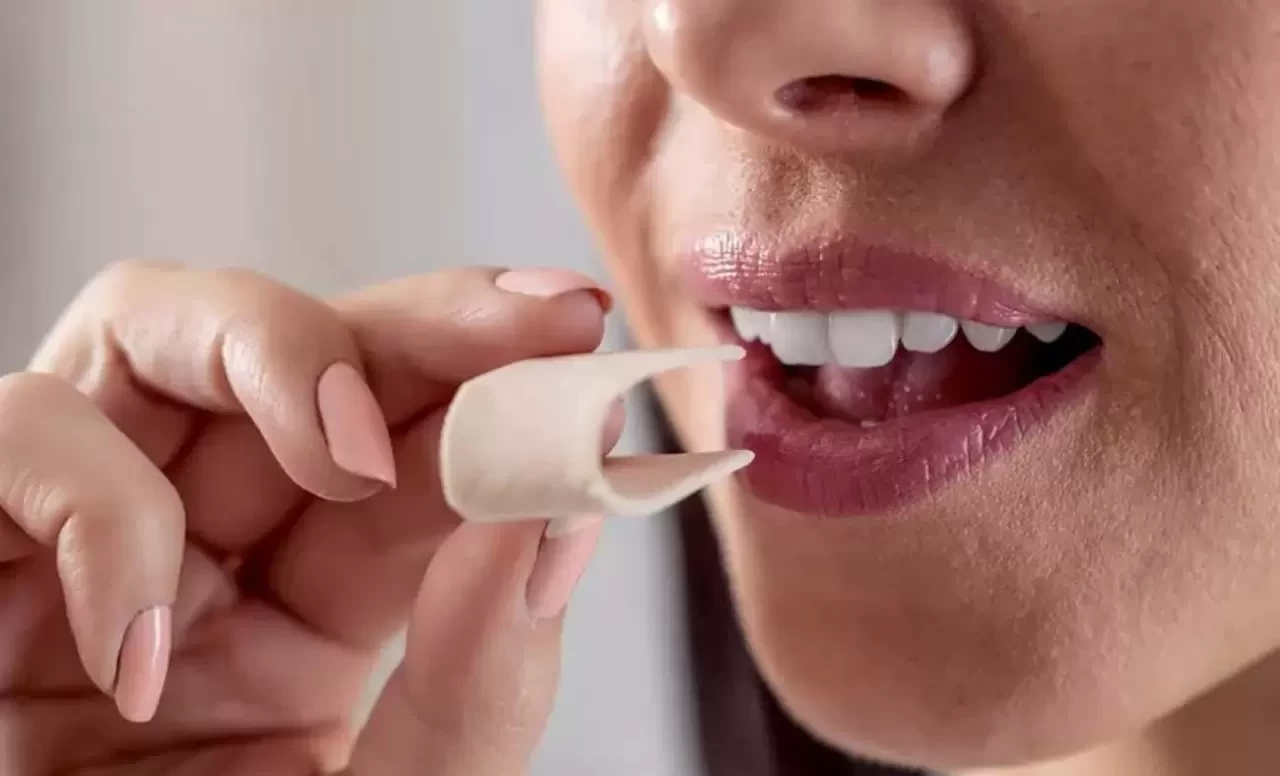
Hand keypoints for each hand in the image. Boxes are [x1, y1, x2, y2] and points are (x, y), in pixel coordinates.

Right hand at [0, 260, 612, 774]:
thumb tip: (552, 522)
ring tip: (352, 454)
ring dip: (275, 355)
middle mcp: (201, 552)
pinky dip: (90, 505)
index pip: (412, 454)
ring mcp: (80, 544)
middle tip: (541, 316)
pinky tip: (141, 645)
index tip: (591, 345)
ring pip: (155, 336)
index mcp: (311, 612)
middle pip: (307, 356)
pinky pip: (17, 440)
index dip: (501, 390)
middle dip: (428, 325)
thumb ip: (477, 689)